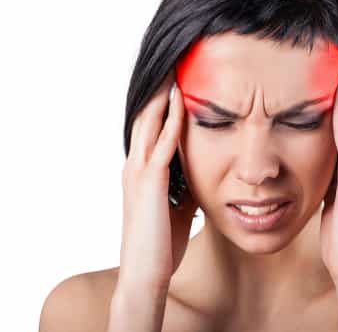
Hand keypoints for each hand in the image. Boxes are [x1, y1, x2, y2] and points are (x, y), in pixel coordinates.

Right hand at [118, 69, 198, 291]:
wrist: (145, 274)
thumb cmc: (160, 245)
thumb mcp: (178, 209)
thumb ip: (186, 188)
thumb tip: (203, 177)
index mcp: (139, 173)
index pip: (148, 128)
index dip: (159, 103)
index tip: (174, 81)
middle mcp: (134, 166)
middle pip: (145, 116)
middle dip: (158, 89)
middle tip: (173, 62)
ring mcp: (140, 172)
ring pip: (149, 122)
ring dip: (163, 94)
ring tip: (175, 68)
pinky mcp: (151, 182)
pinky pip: (163, 142)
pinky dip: (173, 119)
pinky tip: (183, 100)